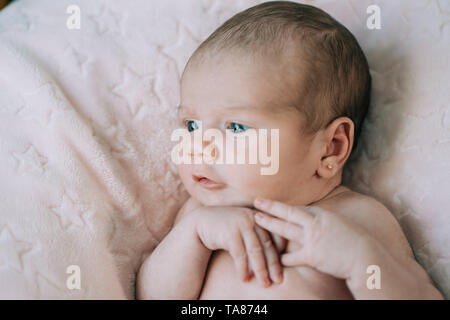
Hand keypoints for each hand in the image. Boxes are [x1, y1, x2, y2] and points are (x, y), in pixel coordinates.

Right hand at [191, 206, 283, 286]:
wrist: (201, 222)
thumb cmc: (226, 228)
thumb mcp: (244, 228)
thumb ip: (258, 235)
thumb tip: (274, 257)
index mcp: (259, 216)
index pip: (275, 236)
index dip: (280, 253)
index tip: (283, 268)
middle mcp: (252, 217)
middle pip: (267, 244)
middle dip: (273, 264)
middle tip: (278, 280)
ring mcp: (241, 223)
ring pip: (255, 251)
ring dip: (260, 269)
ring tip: (264, 283)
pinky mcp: (230, 232)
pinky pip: (240, 254)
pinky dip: (243, 268)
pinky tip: (244, 279)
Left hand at [253, 197, 372, 280]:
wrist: (365, 257)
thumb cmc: (356, 242)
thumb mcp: (341, 225)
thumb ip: (327, 223)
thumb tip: (321, 223)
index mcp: (323, 215)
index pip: (300, 209)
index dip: (285, 206)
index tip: (273, 202)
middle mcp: (315, 224)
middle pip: (288, 212)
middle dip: (271, 206)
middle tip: (256, 200)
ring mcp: (312, 239)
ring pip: (285, 229)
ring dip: (269, 223)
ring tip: (256, 218)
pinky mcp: (311, 256)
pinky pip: (292, 257)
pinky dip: (283, 258)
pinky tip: (275, 258)